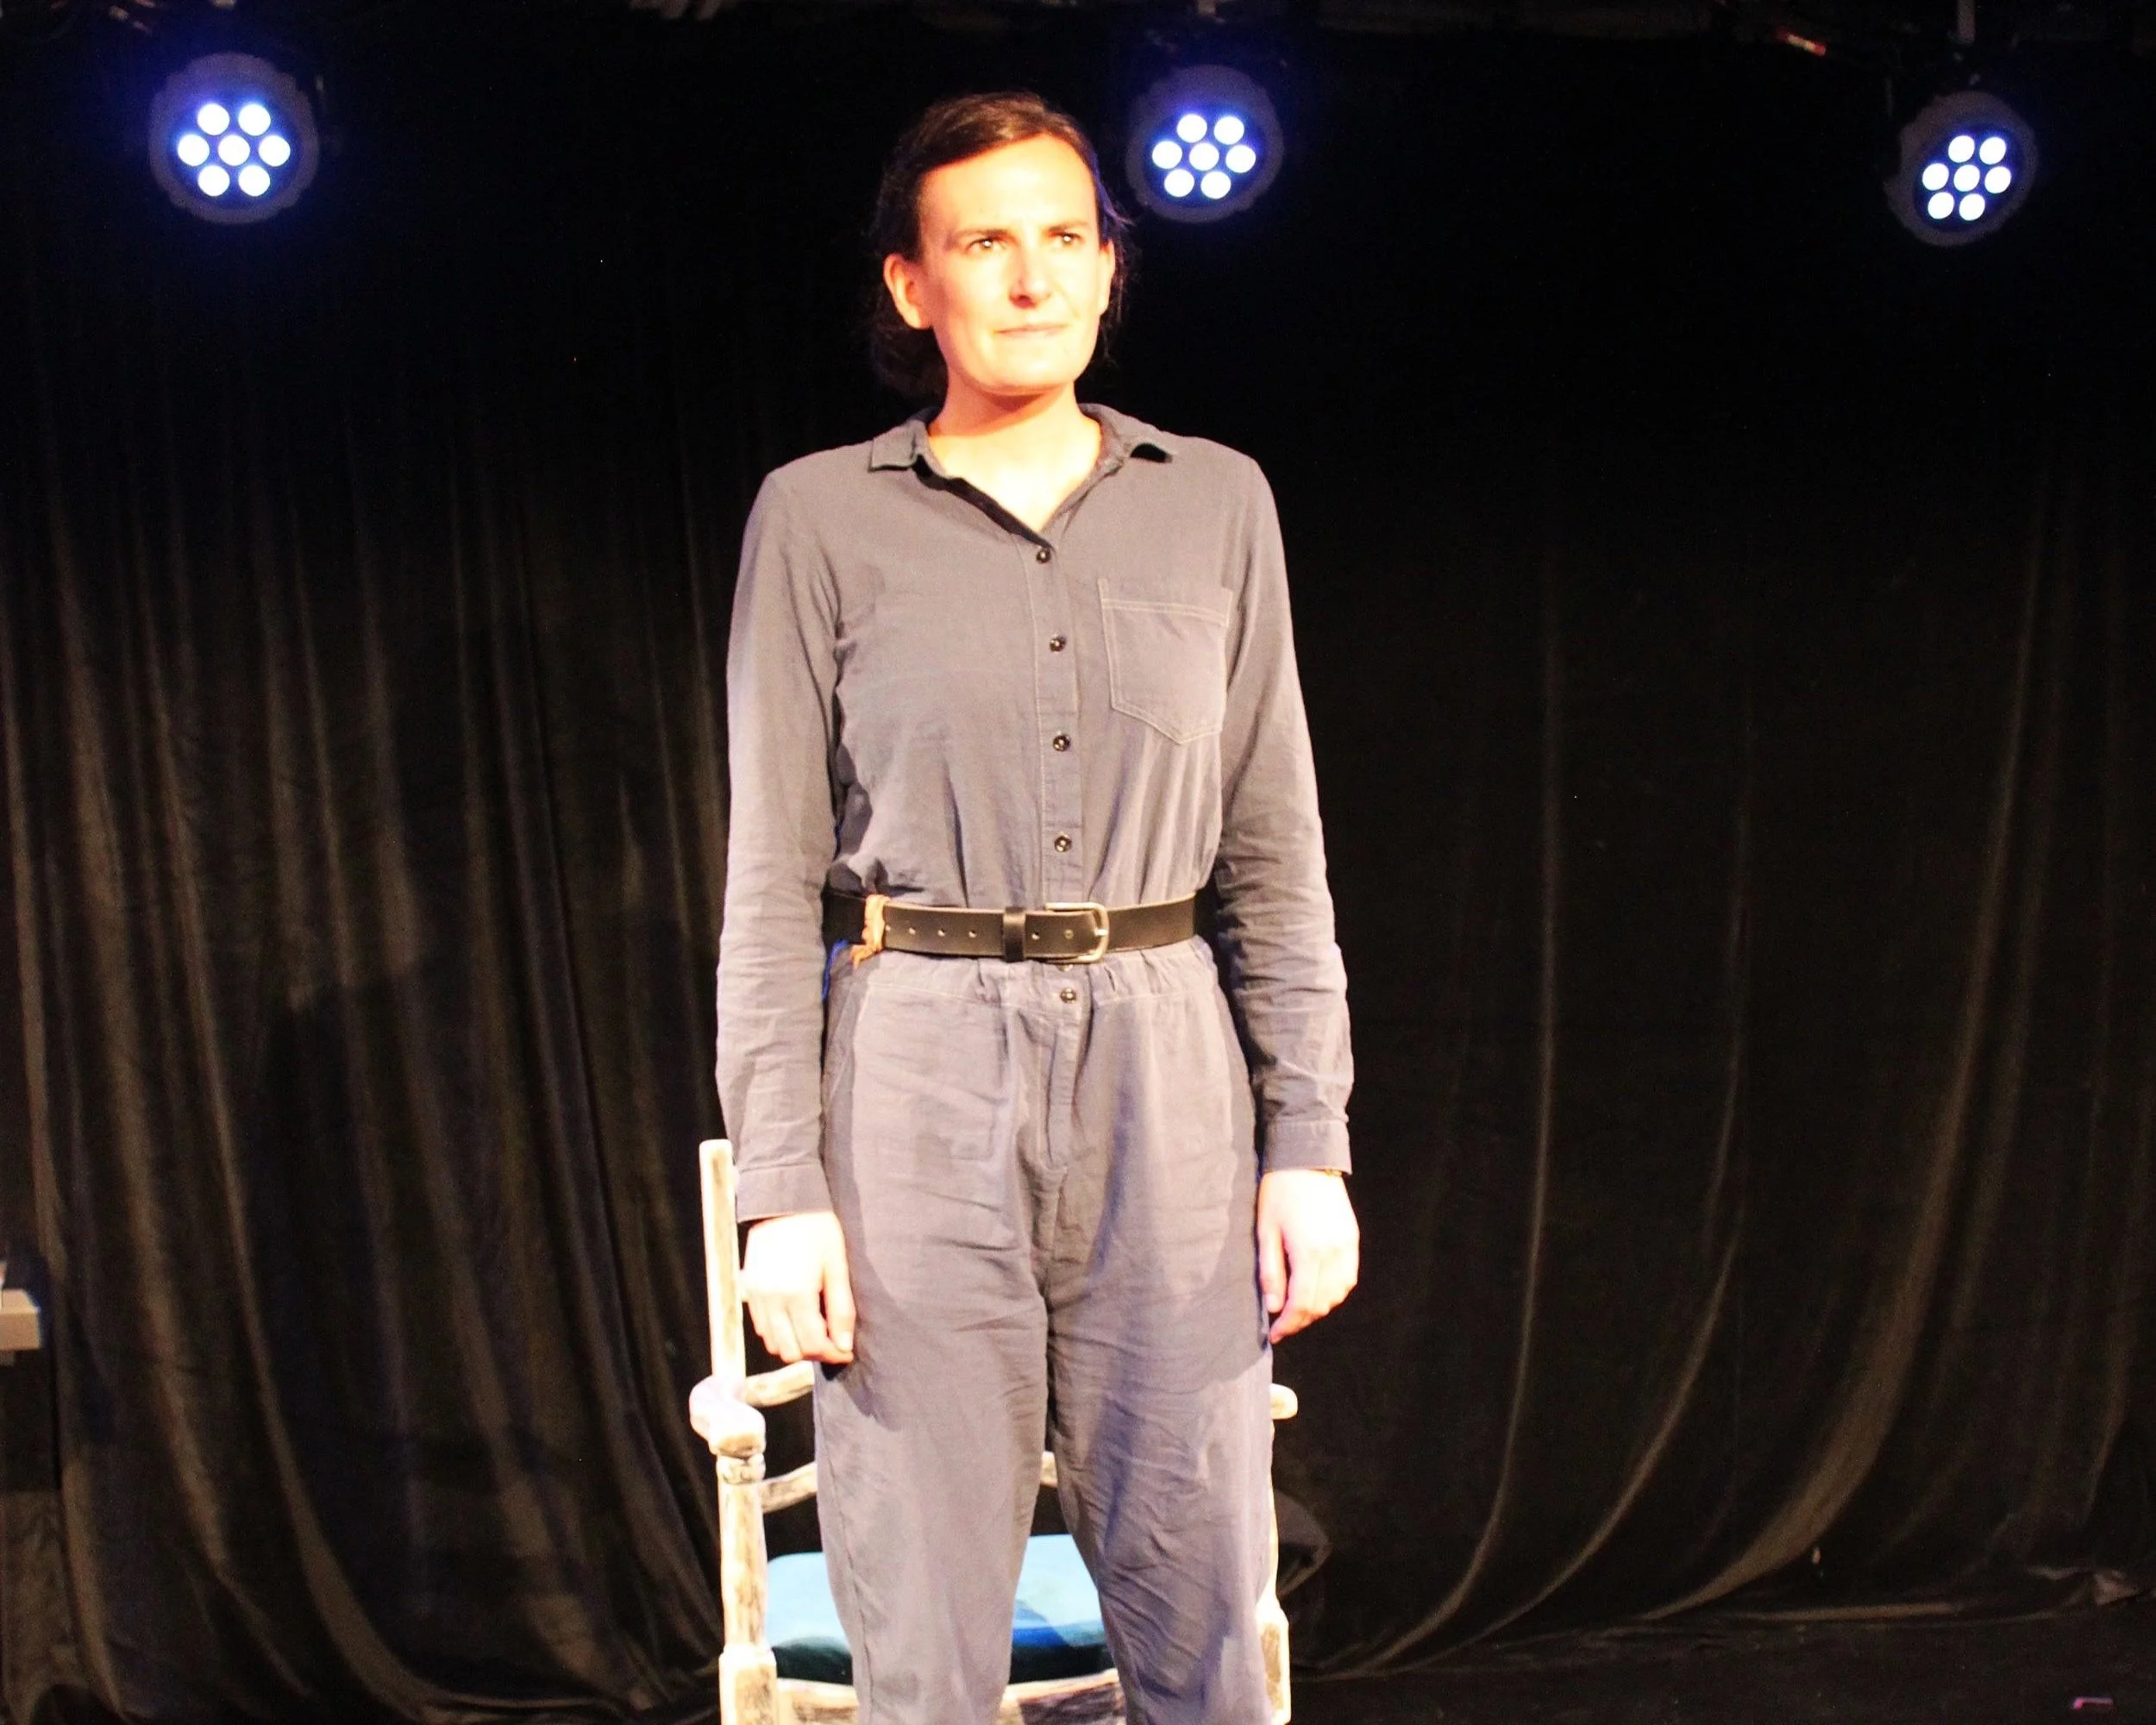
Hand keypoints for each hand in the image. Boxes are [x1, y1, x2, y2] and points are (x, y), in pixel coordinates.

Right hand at [741, 1210, 855, 1364]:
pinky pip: (761, 1328)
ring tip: (815, 1329)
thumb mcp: (837, 1266)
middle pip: (791, 1351)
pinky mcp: (749, 1290)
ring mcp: (756, 1297)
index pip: (813, 1345)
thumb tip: (844, 1344)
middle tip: (832, 1340)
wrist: (784, 1203)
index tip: (846, 1351)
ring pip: (773, 1344)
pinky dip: (779, 1332)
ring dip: (795, 1344)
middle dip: (814, 1352)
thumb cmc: (818, 1229)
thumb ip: (841, 1309)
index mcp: (797, 1294)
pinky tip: (796, 1317)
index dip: (833, 1353)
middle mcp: (771, 1300)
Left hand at [1257, 1169, 1358, 1343]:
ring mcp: (1347, 1247)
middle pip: (1321, 1304)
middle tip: (1283, 1323)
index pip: (1302, 1304)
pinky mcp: (1352, 1239)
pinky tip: (1318, 1290)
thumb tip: (1274, 1307)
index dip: (1288, 1325)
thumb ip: (1270, 1272)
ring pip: (1338, 1295)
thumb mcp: (1265, 1231)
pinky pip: (1348, 1278)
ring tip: (1298, 1308)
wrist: (1307, 1159)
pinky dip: (1334, 1292)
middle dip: (1301, 1319)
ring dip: (1319, 1307)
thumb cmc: (1279, 1193)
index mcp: (1308, 1253)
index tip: (1275, 1334)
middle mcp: (1333, 1254)